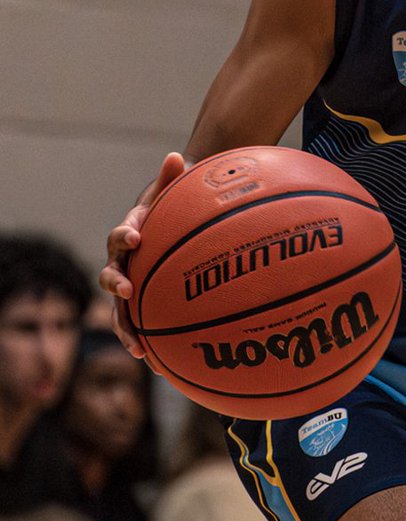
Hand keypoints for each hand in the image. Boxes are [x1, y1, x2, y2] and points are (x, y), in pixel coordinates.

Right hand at [99, 152, 185, 357]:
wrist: (171, 223)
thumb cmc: (173, 207)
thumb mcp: (173, 192)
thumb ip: (173, 177)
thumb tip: (179, 154)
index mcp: (129, 234)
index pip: (120, 235)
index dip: (125, 235)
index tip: (136, 237)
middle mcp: (123, 262)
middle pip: (110, 276)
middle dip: (117, 284)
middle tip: (129, 290)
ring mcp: (130, 284)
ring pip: (119, 309)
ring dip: (125, 327)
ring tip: (137, 348)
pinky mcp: (141, 304)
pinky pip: (139, 325)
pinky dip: (145, 343)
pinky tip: (159, 366)